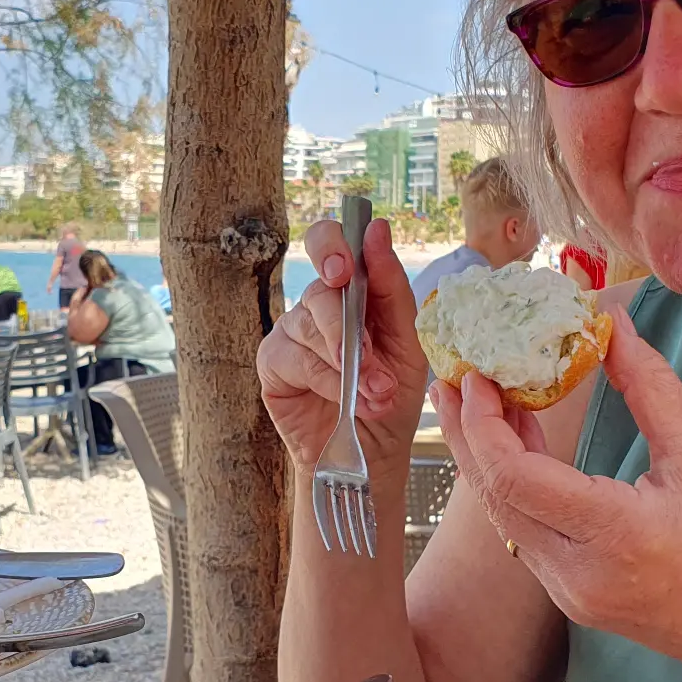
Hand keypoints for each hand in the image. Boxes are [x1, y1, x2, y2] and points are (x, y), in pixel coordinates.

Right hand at [258, 217, 428, 469]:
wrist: (373, 452)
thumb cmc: (390, 395)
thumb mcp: (407, 341)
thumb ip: (392, 288)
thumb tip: (376, 229)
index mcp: (351, 290)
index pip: (330, 243)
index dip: (334, 246)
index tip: (347, 266)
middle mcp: (317, 306)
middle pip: (317, 288)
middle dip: (342, 320)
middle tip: (362, 349)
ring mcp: (292, 333)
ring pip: (310, 328)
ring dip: (349, 364)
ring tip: (377, 393)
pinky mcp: (273, 364)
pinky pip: (297, 360)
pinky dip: (328, 381)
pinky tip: (347, 400)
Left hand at [434, 307, 681, 681]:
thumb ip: (650, 388)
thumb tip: (611, 325)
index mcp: (613, 535)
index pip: (515, 476)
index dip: (484, 421)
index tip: (478, 373)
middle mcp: (577, 574)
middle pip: (494, 496)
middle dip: (466, 434)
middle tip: (452, 377)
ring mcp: (570, 594)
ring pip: (505, 518)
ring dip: (487, 459)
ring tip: (480, 400)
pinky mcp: (573, 600)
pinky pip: (526, 536)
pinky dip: (514, 488)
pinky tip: (519, 445)